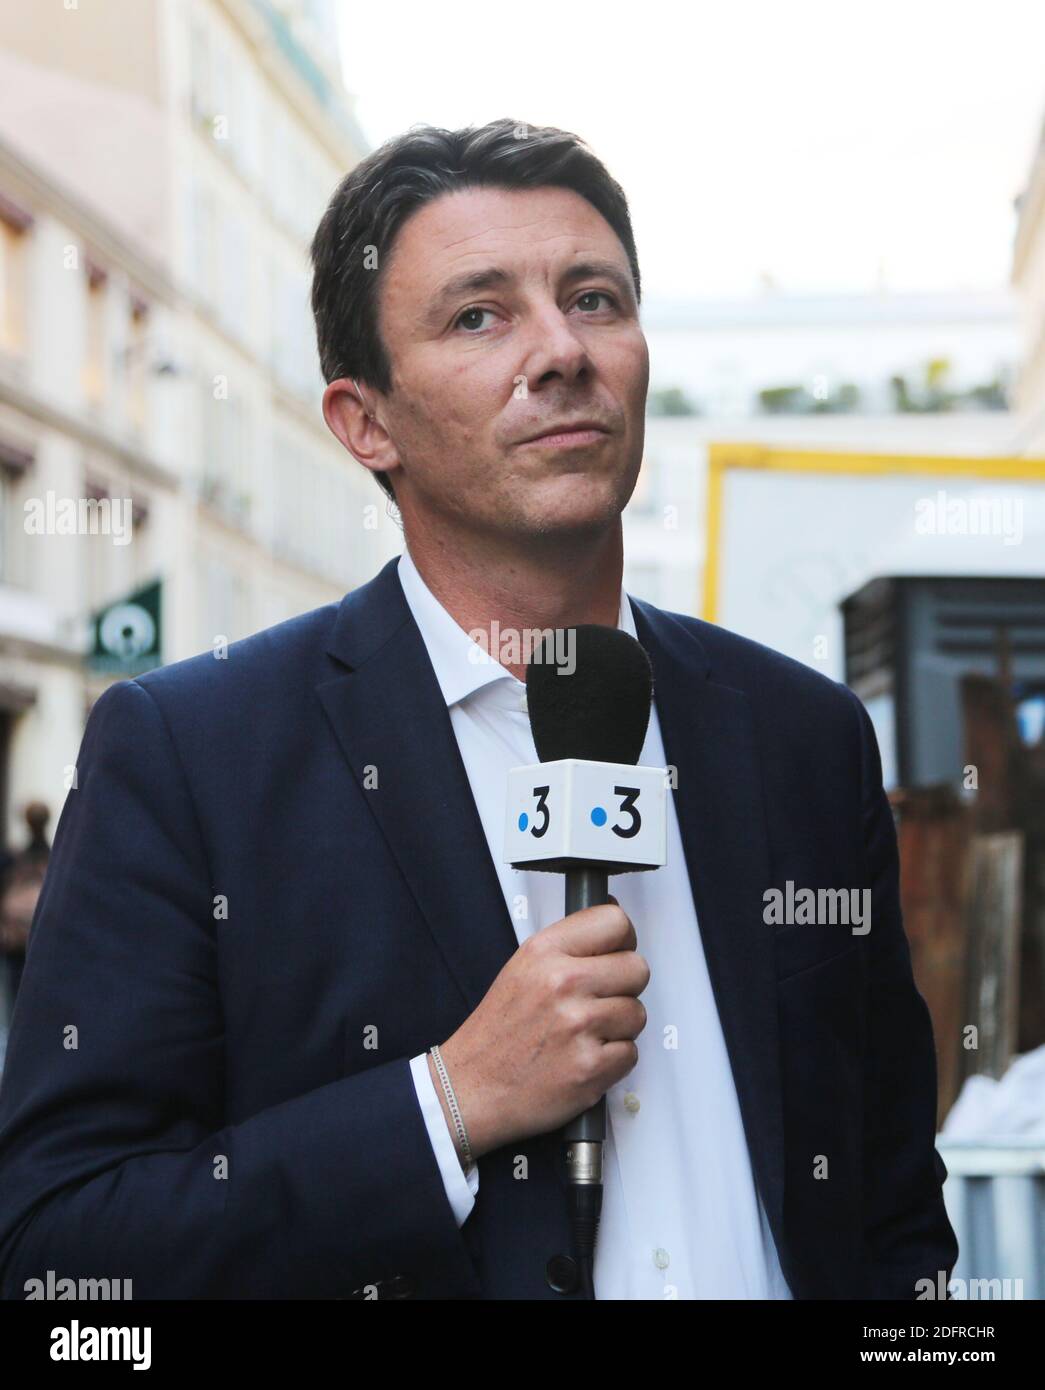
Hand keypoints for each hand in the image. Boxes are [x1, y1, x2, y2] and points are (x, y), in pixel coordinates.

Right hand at [430, 896, 648, 1161]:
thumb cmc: (497, 1033)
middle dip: (625, 987)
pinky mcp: (591, 1066)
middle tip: (599, 1001)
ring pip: (637, 1013)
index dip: (624, 940)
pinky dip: (613, 1061)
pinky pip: (630, 1053)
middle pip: (638, 968)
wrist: (472, 1088)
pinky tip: (582, 1057)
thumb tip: (614, 925)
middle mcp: (563, 982)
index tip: (617, 953)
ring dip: (618, 1027)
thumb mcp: (522, 968)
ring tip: (583, 1034)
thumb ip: (568, 947)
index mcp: (544, 951)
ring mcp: (579, 1025)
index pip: (616, 922)